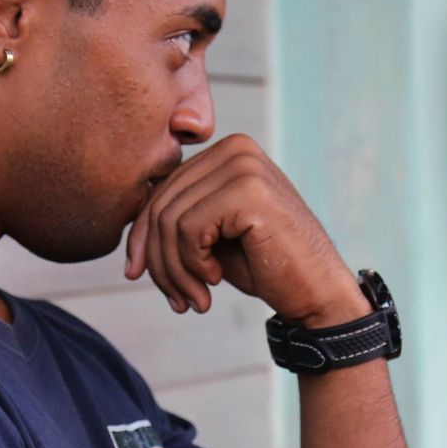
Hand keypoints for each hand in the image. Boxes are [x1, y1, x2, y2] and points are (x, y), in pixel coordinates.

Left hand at [124, 135, 363, 324]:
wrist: (317, 292)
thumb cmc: (265, 266)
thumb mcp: (210, 235)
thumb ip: (176, 218)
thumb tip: (128, 227)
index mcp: (225, 152)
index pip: (160, 190)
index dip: (141, 237)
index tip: (139, 275)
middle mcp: (234, 148)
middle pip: (160, 204)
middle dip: (157, 260)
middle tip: (174, 298)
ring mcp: (243, 166)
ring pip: (168, 220)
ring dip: (174, 271)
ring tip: (193, 299)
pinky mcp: (248, 191)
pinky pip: (187, 231)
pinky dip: (192, 266)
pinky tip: (214, 282)